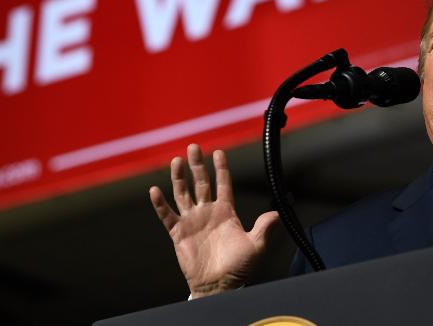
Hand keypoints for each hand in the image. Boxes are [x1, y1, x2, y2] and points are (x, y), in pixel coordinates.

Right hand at [149, 144, 279, 297]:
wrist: (219, 286)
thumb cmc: (238, 267)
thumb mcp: (255, 245)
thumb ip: (264, 227)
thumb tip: (278, 212)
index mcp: (226, 212)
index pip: (223, 184)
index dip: (221, 168)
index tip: (218, 152)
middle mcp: (207, 212)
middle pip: (201, 182)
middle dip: (197, 165)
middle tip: (193, 146)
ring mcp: (192, 221)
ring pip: (183, 193)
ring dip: (179, 177)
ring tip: (176, 160)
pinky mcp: (178, 233)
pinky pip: (167, 215)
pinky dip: (160, 203)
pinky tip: (155, 190)